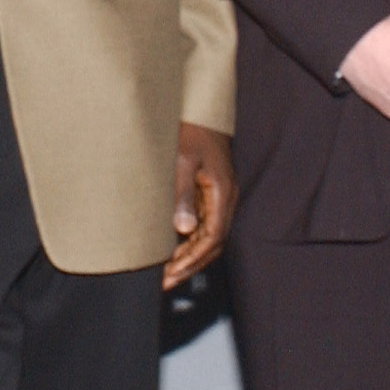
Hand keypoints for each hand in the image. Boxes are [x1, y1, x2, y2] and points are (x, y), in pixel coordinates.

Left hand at [164, 123, 235, 290]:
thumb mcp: (183, 160)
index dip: (191, 260)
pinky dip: (188, 242)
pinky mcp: (209, 193)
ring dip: (189, 256)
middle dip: (189, 265)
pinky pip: (203, 225)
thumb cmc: (191, 130)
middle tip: (165, 281)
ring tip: (166, 272)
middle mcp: (224, 198)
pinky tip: (171, 249)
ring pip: (208, 237)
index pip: (212, 238)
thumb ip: (183, 194)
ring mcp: (218, 197)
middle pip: (212, 244)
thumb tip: (184, 229)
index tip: (170, 274)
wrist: (199, 107)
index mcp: (222, 192)